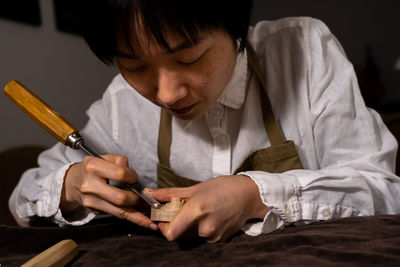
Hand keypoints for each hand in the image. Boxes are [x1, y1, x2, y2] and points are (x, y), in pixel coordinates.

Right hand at [60, 154, 156, 229]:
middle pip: (120, 198)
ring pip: (119, 212)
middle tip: (145, 198)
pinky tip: (140, 218)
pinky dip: (129, 216)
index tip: (135, 178)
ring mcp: (90, 201)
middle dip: (136, 199)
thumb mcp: (104, 158)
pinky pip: (115, 214)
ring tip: (150, 219)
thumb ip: (121, 162)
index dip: (132, 176)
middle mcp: (90, 185)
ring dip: (138, 216)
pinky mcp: (93, 210)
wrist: (72, 182)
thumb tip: (135, 179)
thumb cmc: (93, 168)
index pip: (120, 174)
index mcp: (93, 166)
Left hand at [148, 175, 268, 241]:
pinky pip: (201, 236)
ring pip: (190, 235)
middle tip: (180, 209)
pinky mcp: (219, 240)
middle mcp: (205, 227)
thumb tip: (149, 194)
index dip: (162, 227)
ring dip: (188, 225)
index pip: (170, 232)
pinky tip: (209, 216)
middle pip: (179, 234)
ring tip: (199, 211)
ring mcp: (213, 236)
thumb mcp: (195, 187)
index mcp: (197, 210)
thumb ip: (170, 194)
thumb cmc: (223, 187)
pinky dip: (200, 228)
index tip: (163, 217)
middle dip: (176, 223)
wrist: (249, 196)